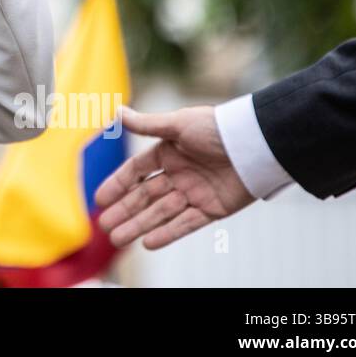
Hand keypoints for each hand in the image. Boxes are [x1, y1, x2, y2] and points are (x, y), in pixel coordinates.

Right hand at [95, 105, 255, 248]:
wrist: (256, 145)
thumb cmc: (216, 128)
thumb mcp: (177, 124)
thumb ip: (145, 125)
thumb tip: (116, 113)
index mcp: (168, 152)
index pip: (135, 172)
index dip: (117, 185)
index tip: (99, 200)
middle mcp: (178, 174)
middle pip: (145, 196)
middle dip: (124, 211)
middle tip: (104, 225)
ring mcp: (194, 193)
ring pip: (160, 213)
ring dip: (139, 226)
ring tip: (118, 239)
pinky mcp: (212, 209)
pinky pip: (186, 224)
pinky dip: (168, 233)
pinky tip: (148, 243)